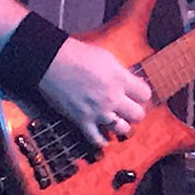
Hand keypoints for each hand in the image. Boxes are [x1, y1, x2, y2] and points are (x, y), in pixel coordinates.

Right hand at [37, 38, 151, 146]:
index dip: (142, 94)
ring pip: (122, 129)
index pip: (145, 94)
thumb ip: (121, 73)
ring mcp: (98, 111)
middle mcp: (112, 98)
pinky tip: (104, 137)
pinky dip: (101, 140)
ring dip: (121, 125)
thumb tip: (131, 82)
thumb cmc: (77, 54)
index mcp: (119, 79)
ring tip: (116, 120)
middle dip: (135, 111)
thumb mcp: (106, 58)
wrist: (50, 61)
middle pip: (138, 115)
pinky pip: (97, 139)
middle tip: (128, 108)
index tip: (136, 93)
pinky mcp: (82, 120)